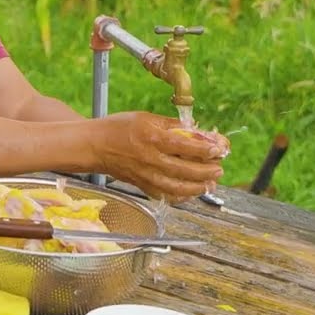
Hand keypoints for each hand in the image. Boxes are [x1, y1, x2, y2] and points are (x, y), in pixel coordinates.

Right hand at [94, 111, 230, 204]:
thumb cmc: (118, 128)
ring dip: (198, 187)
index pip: (186, 146)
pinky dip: (181, 197)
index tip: (220, 149)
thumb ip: (172, 125)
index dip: (207, 149)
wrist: (94, 145)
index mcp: (153, 137)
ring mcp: (146, 175)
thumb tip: (196, 129)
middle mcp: (151, 159)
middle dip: (207, 171)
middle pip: (186, 169)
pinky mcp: (142, 185)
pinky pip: (165, 196)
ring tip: (210, 183)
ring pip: (178, 187)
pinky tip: (191, 192)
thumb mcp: (146, 117)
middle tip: (219, 169)